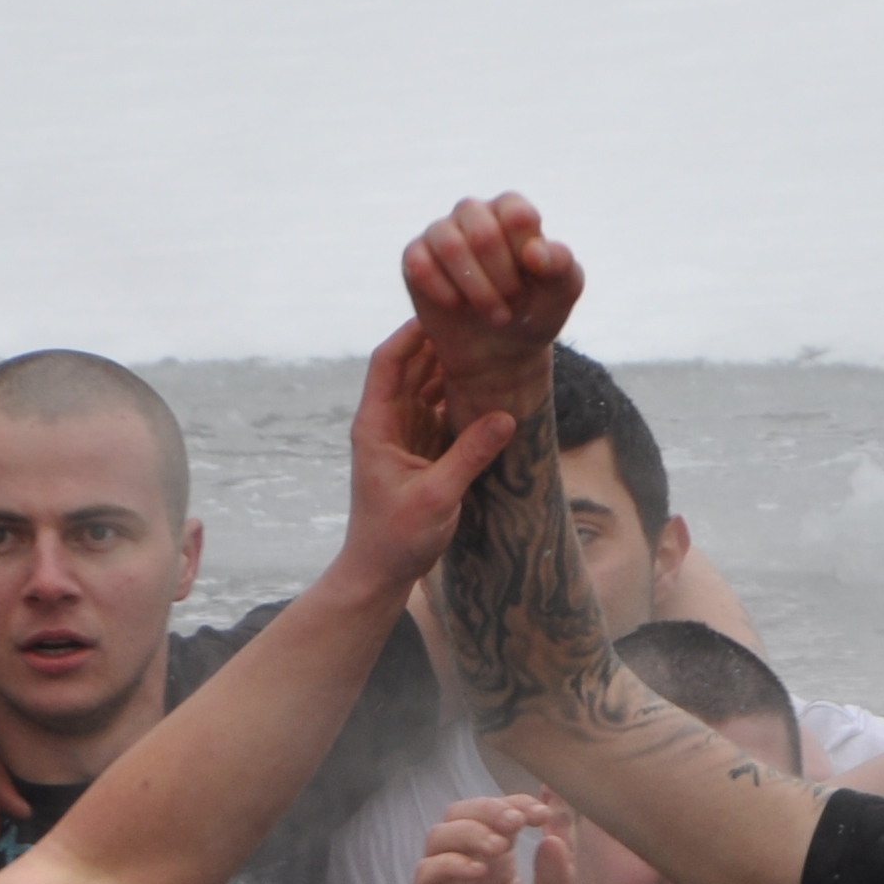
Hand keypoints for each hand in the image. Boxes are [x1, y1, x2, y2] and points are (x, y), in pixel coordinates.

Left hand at [343, 320, 525, 596]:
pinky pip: (442, 411)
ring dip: (454, 367)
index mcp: (376, 424)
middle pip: (411, 366)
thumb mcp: (437, 496)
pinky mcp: (421, 450)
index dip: (414, 333)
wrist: (380, 571)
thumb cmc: (396, 537)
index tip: (448, 312)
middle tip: (479, 321)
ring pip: (428, 386)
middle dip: (441, 342)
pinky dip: (462, 397)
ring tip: (490, 346)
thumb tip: (506, 416)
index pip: (389, 361)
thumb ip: (469, 455)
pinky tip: (490, 386)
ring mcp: (404, 434)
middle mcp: (387, 422)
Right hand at [399, 195, 584, 428]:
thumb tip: (535, 253)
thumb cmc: (535, 310)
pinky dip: (444, 292)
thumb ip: (561, 264)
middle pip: (482, 229)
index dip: (526, 252)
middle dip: (503, 276)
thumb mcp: (563, 290)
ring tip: (496, 313)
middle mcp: (473, 213)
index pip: (516, 212)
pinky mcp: (415, 258)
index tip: (535, 279)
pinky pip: (420, 265)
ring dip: (477, 288)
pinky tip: (459, 307)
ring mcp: (440, 233)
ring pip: (449, 244)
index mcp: (511, 210)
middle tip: (513, 302)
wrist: (502, 351)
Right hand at [409, 794, 571, 883]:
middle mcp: (469, 868)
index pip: (501, 817)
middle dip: (492, 808)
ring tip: (500, 844)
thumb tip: (554, 838)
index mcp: (499, 867)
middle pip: (464, 812)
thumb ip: (557, 881)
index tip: (545, 807)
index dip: (519, 803)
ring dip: (471, 830)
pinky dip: (452, 863)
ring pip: (441, 833)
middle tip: (520, 820)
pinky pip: (429, 870)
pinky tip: (480, 872)